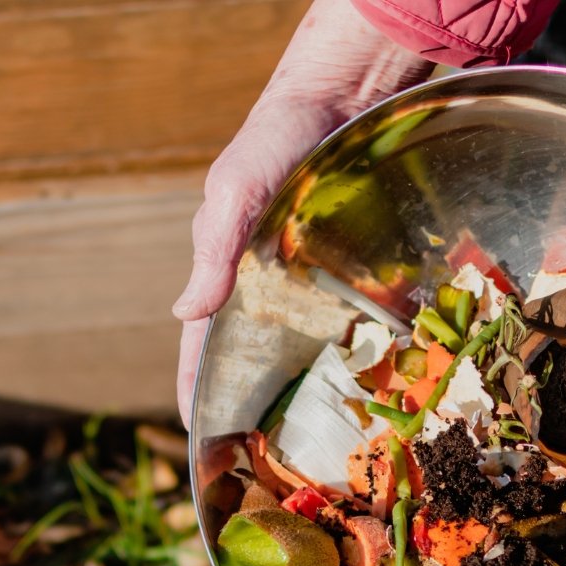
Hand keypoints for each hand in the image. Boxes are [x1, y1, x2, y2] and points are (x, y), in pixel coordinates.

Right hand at [173, 0, 431, 424]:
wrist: (342, 99)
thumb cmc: (272, 143)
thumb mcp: (232, 194)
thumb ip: (212, 252)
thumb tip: (180, 312)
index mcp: (230, 280)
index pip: (205, 350)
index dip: (200, 393)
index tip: (202, 440)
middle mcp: (273, 291)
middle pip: (261, 361)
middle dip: (261, 408)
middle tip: (269, 466)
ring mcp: (318, 286)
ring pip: (313, 351)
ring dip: (318, 395)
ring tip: (329, 448)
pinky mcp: (361, 273)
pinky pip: (364, 324)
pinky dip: (369, 359)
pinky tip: (384, 393)